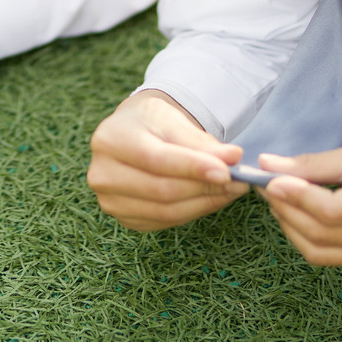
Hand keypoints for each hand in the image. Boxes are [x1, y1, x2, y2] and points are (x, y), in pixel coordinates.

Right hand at [87, 89, 248, 229]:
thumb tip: (234, 158)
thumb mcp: (172, 118)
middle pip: (162, 190)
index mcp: (110, 139)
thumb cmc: (151, 122)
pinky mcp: (123, 218)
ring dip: (205, 203)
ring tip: (231, 189)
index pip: (156, 159)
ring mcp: (109, 200)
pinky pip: (165, 222)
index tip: (227, 171)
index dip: (193, 167)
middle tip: (239, 181)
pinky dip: (193, 211)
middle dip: (205, 188)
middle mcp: (102, 173)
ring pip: (166, 212)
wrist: (130, 133)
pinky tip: (210, 198)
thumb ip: (201, 141)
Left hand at [255, 137, 341, 267]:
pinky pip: (328, 256)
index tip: (269, 177)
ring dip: (289, 224)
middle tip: (266, 183)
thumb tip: (269, 165)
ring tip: (278, 197)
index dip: (294, 195)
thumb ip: (316, 164)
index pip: (330, 211)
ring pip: (317, 251)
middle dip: (284, 209)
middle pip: (319, 233)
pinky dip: (305, 236)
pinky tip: (298, 212)